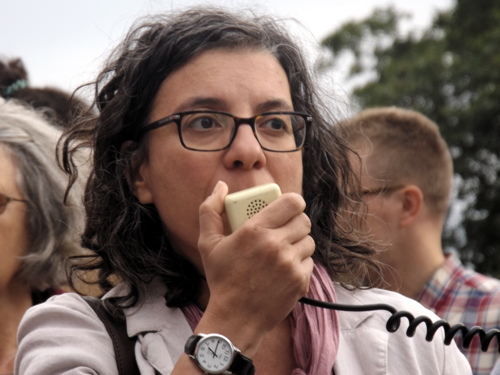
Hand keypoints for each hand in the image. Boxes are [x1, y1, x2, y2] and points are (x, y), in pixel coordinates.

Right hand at [197, 181, 314, 350]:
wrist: (235, 317)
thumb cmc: (222, 279)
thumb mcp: (208, 243)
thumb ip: (210, 210)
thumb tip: (221, 186)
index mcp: (255, 230)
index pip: (292, 202)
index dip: (293, 202)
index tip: (288, 206)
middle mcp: (275, 245)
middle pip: (304, 220)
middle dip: (296, 222)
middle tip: (285, 229)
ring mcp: (290, 264)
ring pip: (308, 241)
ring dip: (298, 243)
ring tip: (283, 250)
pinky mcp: (300, 281)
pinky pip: (309, 261)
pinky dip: (300, 263)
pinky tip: (284, 269)